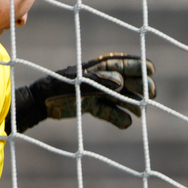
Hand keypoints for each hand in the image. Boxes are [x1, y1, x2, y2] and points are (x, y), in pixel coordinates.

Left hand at [15, 53, 156, 131]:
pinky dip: (120, 119)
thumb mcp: (77, 84)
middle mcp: (105, 79)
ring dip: (134, 105)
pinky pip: (113, 113)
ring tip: (140, 113)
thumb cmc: (56, 87)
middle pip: (132, 82)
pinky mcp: (96, 107)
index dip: (140, 67)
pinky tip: (125, 123)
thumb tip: (121, 82)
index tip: (149, 73)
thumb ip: (98, 82)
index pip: (127, 63)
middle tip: (149, 96)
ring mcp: (101, 93)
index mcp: (101, 67)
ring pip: (125, 98)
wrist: (38, 103)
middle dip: (142, 88)